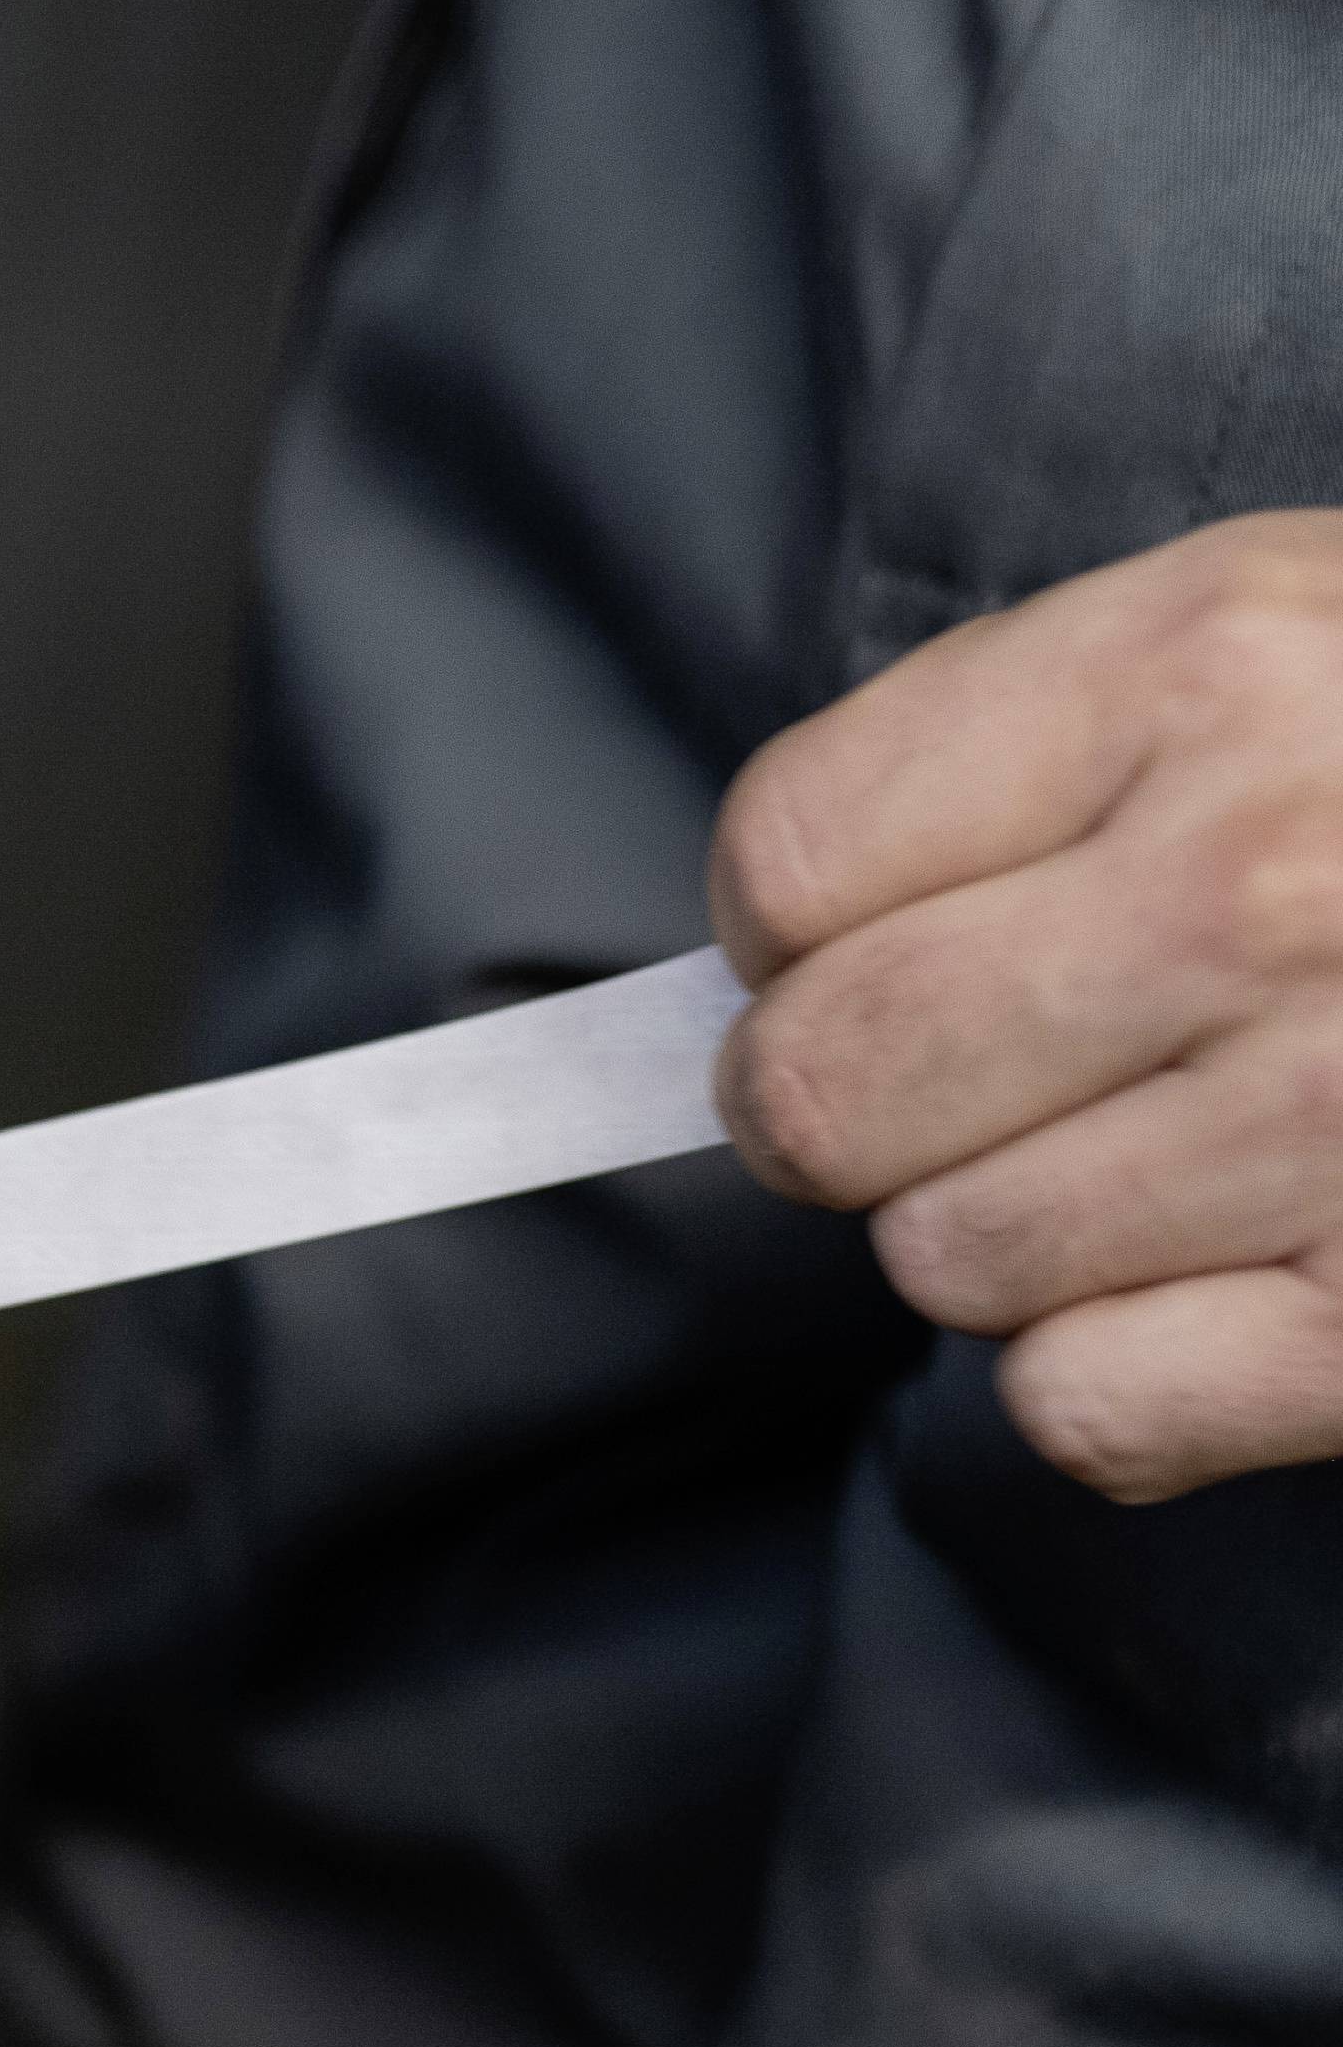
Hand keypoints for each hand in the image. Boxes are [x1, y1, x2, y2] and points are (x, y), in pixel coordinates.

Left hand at [711, 512, 1342, 1499]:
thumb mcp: (1291, 637)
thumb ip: (1025, 767)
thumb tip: (761, 961)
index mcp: (1209, 668)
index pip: (784, 868)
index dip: (805, 929)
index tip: (893, 936)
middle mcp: (1264, 883)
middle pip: (821, 1090)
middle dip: (867, 1107)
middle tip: (1009, 1077)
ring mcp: (1342, 1111)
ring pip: (943, 1263)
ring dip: (1022, 1236)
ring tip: (1201, 1149)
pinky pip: (1085, 1409)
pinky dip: (1128, 1376)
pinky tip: (1250, 1277)